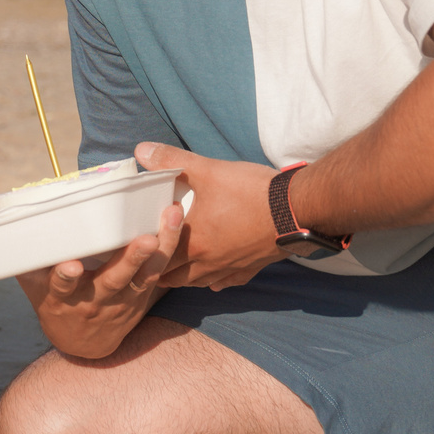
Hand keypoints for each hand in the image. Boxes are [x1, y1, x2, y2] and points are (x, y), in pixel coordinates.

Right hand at [16, 202, 187, 358]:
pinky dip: (168, 253)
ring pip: (143, 277)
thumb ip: (28, 258)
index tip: (70, 266)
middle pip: (114, 281)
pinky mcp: (141, 300)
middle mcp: (94, 302)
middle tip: (145, 239)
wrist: (82, 346)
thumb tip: (10, 219)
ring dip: (158, 251)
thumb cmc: (55, 303)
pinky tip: (177, 227)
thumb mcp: (36, 288)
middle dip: (130, 259)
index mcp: (62, 298)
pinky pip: (158, 276)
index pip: (61, 287)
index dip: (64, 277)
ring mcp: (122, 302)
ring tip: (170, 224)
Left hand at [137, 142, 283, 290]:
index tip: (135, 245)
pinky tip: (214, 273)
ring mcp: (230, 268)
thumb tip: (141, 150)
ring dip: (184, 275)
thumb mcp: (209, 171)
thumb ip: (173, 160)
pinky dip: (215, 279)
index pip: (157, 259)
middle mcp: (208, 263)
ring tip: (177, 263)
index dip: (143, 254)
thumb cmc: (252, 192)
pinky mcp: (250, 269)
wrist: (297, 210)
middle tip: (151, 253)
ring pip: (198, 282)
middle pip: (173, 277)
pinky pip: (226, 281)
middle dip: (159, 268)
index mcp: (193, 243)